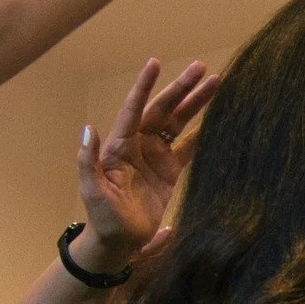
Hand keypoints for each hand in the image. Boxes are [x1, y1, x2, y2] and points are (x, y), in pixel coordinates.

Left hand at [75, 59, 217, 271]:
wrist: (119, 240)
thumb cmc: (101, 216)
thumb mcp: (91, 189)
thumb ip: (87, 160)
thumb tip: (88, 129)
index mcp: (120, 145)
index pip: (134, 109)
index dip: (145, 87)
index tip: (155, 64)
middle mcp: (139, 144)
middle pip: (164, 109)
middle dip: (182, 88)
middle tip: (202, 68)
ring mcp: (156, 155)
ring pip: (178, 122)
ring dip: (196, 103)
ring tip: (215, 83)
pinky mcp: (170, 170)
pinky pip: (188, 146)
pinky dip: (202, 132)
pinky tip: (217, 118)